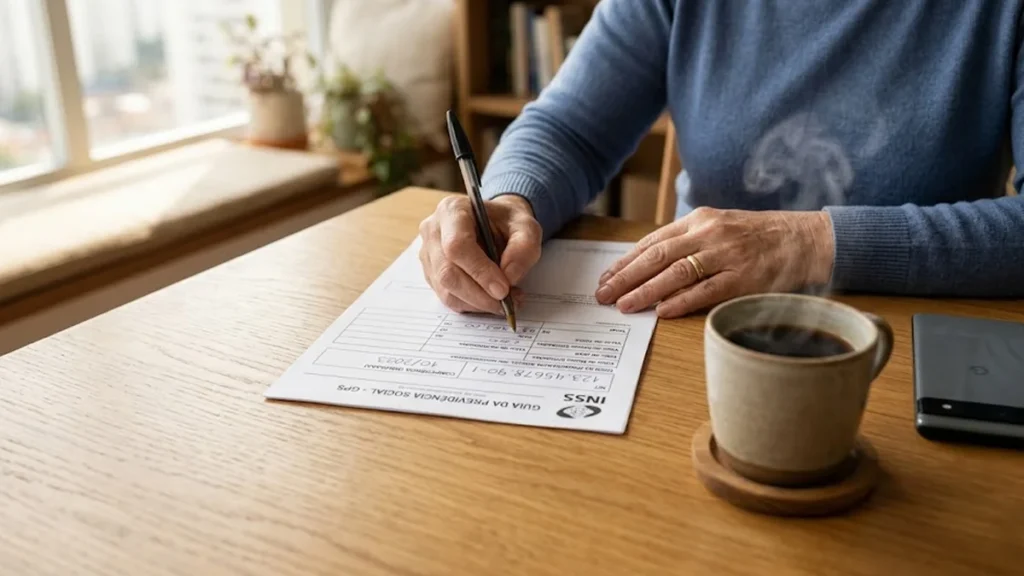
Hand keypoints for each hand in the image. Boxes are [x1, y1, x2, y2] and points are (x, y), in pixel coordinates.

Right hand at [419, 194, 541, 313]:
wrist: (495, 225)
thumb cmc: (506, 222)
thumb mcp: (526, 226)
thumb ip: (524, 248)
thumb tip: (509, 277)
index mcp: (452, 210)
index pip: (457, 245)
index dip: (479, 271)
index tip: (503, 289)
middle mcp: (433, 231)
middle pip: (447, 272)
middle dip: (479, 294)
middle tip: (506, 301)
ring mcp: (429, 254)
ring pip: (446, 290)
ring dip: (478, 302)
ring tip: (505, 300)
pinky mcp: (432, 274)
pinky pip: (448, 298)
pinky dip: (472, 305)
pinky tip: (491, 299)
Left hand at [595, 207, 833, 317]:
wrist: (804, 239)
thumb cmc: (758, 237)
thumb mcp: (719, 226)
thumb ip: (687, 241)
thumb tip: (648, 265)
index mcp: (699, 219)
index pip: (653, 242)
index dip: (626, 261)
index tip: (606, 278)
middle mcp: (709, 234)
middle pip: (657, 257)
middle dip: (626, 277)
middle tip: (604, 295)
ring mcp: (726, 255)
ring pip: (676, 273)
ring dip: (645, 291)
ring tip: (624, 305)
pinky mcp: (743, 277)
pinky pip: (706, 291)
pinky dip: (681, 301)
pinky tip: (661, 311)